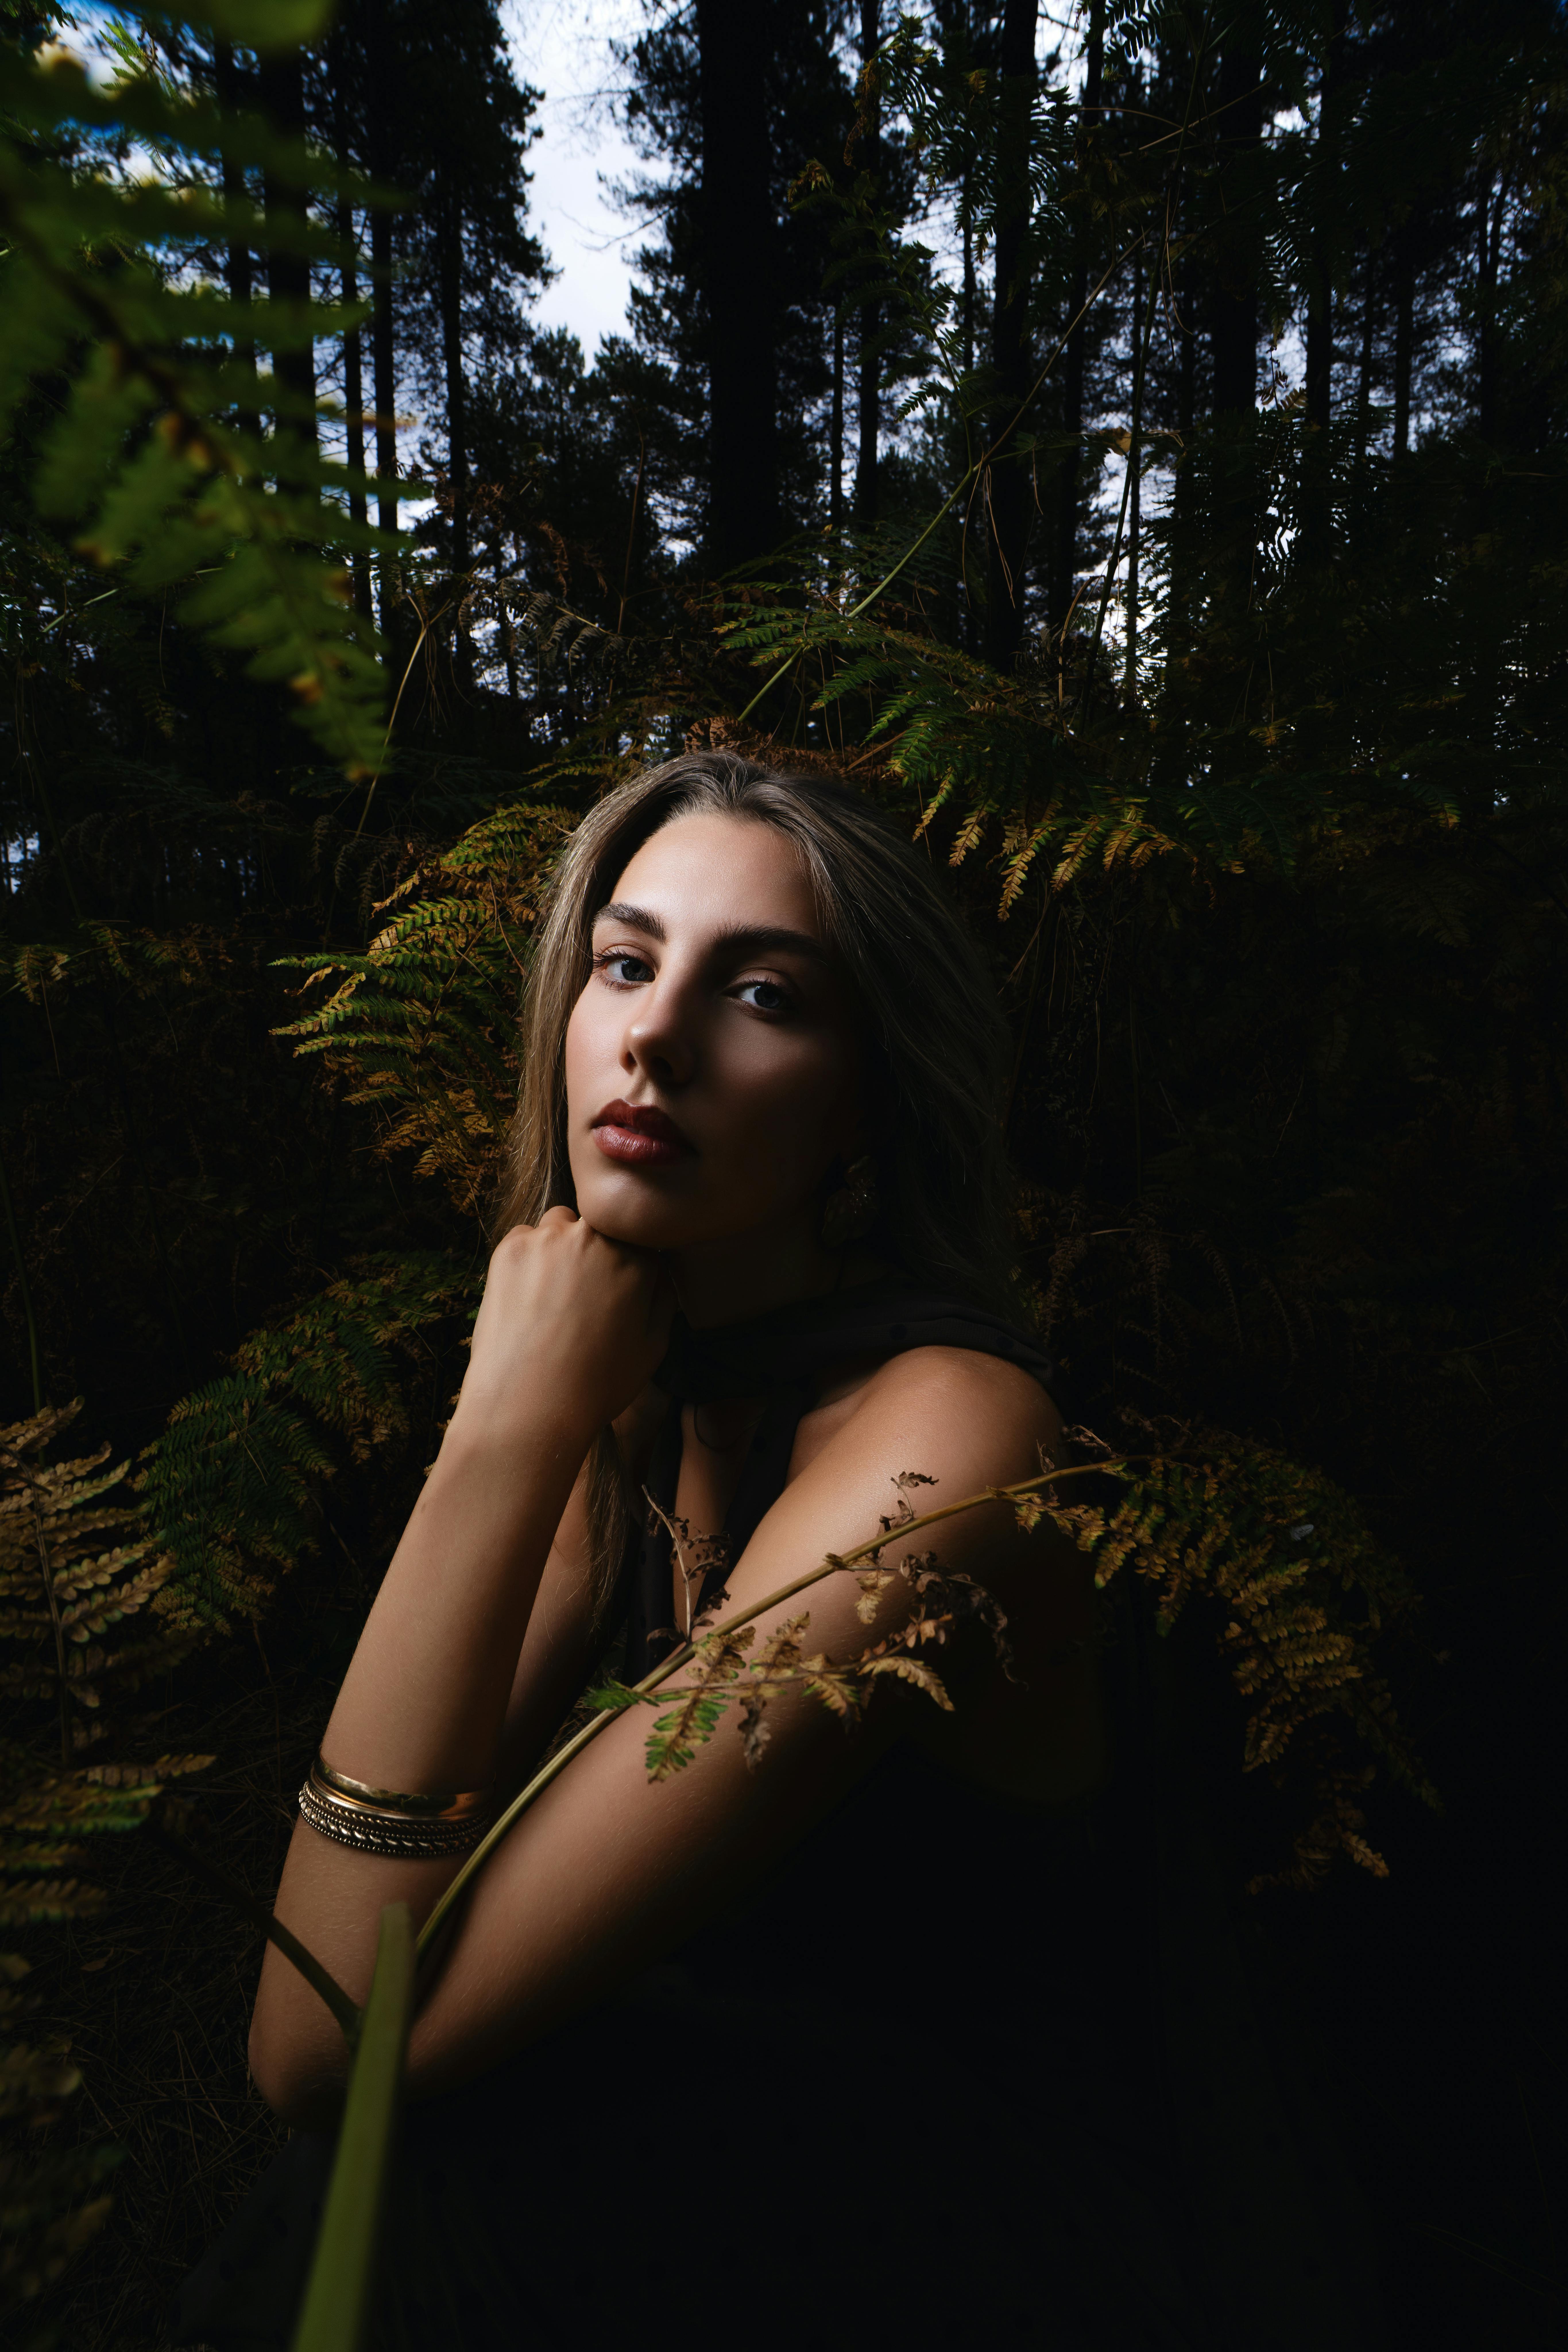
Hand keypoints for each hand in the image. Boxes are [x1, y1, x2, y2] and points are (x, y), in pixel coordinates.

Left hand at [450, 1207, 674, 1448]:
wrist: (529, 1404)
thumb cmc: (596, 1383)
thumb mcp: (653, 1348)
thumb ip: (663, 1300)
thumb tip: (659, 1273)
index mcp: (637, 1258)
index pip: (639, 1238)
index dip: (627, 1263)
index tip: (614, 1288)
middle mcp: (595, 1236)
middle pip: (599, 1226)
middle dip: (594, 1252)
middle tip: (582, 1295)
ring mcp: (549, 1238)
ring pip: (560, 1225)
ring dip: (561, 1248)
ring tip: (552, 1296)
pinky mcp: (511, 1249)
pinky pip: (525, 1238)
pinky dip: (528, 1259)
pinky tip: (527, 1298)